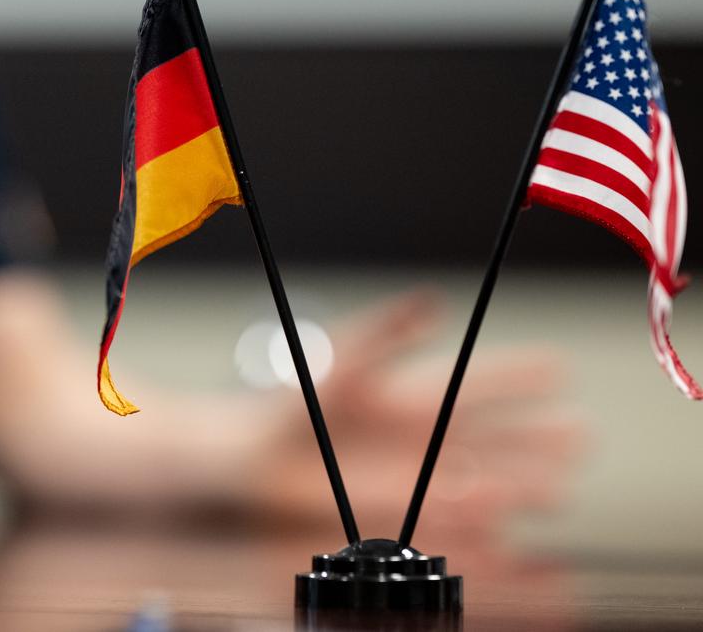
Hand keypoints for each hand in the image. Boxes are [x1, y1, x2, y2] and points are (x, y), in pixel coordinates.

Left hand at [245, 290, 585, 541]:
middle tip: (583, 435)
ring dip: (520, 484)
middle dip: (537, 438)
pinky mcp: (401, 518)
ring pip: (483, 482)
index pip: (477, 384)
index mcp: (412, 400)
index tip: (560, 367)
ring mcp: (416, 482)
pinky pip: (454, 524)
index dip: (519, 376)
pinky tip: (510, 532)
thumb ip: (386, 333)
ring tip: (560, 487)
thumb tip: (435, 301)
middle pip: (494, 438)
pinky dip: (483, 527)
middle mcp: (423, 442)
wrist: (250, 462)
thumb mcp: (339, 363)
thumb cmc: (289, 407)